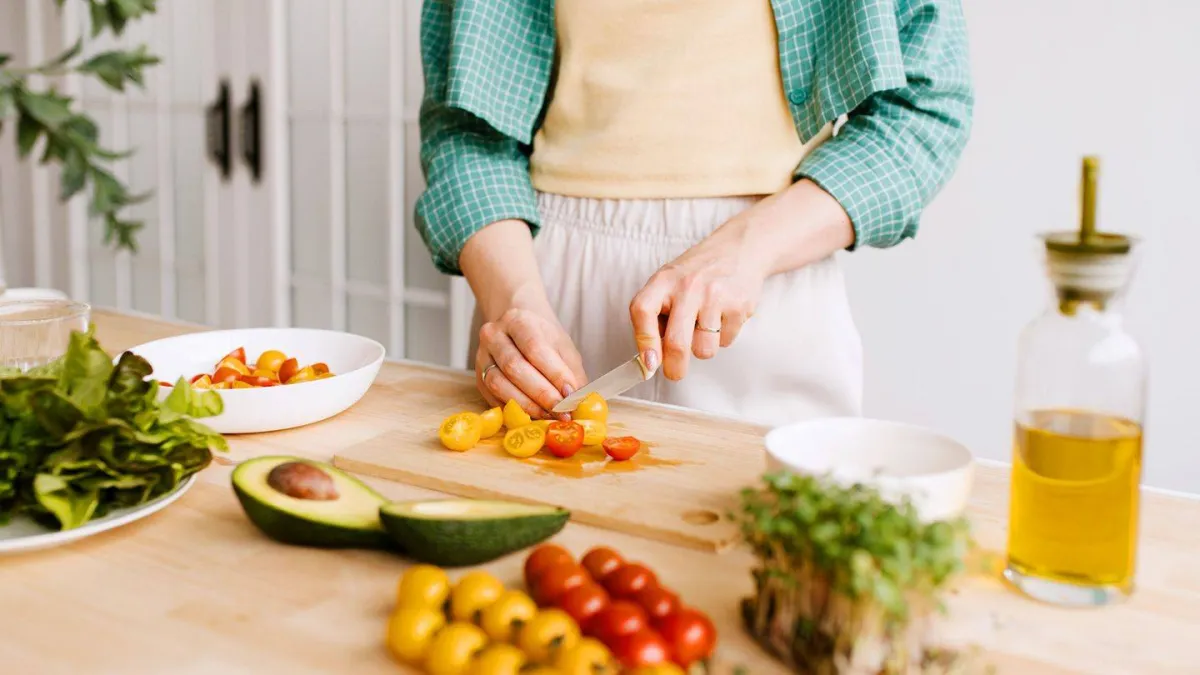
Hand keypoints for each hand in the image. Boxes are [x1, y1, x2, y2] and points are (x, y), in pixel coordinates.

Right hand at [475, 306, 586, 418]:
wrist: (516, 329)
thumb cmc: (543, 338)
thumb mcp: (563, 347)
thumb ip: (571, 373)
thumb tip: (577, 401)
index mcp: (518, 320)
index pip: (535, 348)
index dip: (554, 374)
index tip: (570, 394)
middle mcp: (494, 335)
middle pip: (514, 367)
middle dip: (541, 393)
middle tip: (561, 411)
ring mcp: (481, 356)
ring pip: (498, 384)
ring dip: (526, 405)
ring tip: (548, 414)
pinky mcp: (478, 377)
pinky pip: (492, 398)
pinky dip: (514, 410)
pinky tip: (532, 415)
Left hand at [627, 179, 853, 380]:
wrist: (739, 249)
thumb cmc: (697, 273)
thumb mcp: (668, 283)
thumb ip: (657, 315)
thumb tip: (650, 358)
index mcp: (663, 281)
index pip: (643, 312)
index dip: (644, 342)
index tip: (649, 363)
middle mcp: (688, 287)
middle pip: (676, 343)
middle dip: (674, 368)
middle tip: (675, 373)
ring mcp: (715, 296)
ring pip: (704, 349)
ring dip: (703, 348)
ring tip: (705, 326)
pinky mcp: (739, 306)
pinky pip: (726, 341)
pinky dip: (723, 337)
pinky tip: (723, 316)